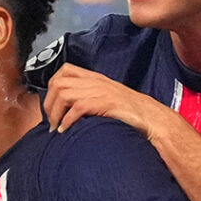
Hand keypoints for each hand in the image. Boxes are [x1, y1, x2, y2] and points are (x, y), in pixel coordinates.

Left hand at [42, 65, 165, 134]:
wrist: (151, 117)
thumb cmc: (130, 112)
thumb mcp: (107, 97)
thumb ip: (90, 97)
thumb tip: (69, 110)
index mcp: (95, 78)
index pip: (65, 70)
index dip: (52, 86)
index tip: (51, 105)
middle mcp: (95, 81)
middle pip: (59, 82)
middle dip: (49, 103)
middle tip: (51, 121)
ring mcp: (99, 91)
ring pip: (64, 93)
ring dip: (55, 113)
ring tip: (57, 128)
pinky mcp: (104, 103)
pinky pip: (76, 107)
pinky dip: (67, 120)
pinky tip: (66, 130)